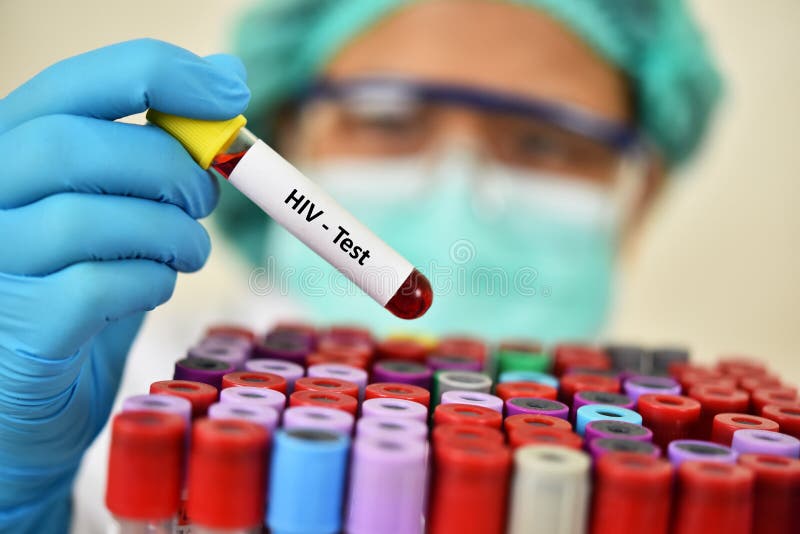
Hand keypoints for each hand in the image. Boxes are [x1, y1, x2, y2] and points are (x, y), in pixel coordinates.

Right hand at [0, 39, 248, 531]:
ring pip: (87, 220)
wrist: (35, 399)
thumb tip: (226, 72)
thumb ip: (159, 151)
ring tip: (187, 252)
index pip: (76, 85)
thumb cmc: (82, 290)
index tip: (231, 89)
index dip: (160, 75)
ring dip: (169, 234)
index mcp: (10, 150)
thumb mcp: (121, 209)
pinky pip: (97, 287)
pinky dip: (150, 282)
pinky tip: (152, 287)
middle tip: (205, 197)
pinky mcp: (19, 330)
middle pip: (74, 148)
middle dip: (167, 168)